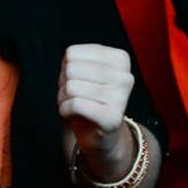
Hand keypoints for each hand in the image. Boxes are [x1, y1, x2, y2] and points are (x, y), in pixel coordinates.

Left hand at [58, 44, 134, 179]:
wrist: (100, 133)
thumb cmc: (89, 98)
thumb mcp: (84, 71)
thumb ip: (76, 60)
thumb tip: (69, 62)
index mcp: (120, 58)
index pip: (73, 53)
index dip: (65, 67)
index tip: (75, 78)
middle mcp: (124, 76)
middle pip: (71, 69)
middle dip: (63, 84)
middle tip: (71, 94)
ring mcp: (121, 97)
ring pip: (72, 87)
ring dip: (63, 98)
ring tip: (72, 104)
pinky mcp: (112, 118)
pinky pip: (75, 104)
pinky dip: (64, 110)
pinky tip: (72, 114)